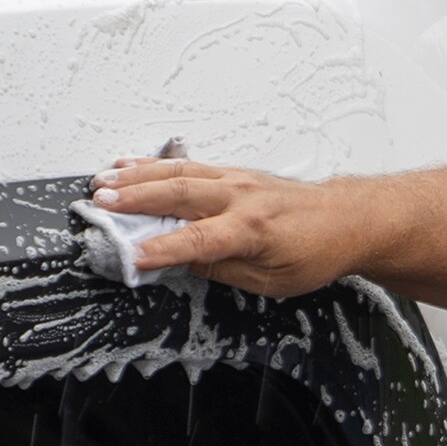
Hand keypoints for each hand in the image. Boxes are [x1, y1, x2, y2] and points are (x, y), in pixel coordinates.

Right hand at [92, 157, 358, 296]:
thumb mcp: (270, 280)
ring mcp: (236, 179)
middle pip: (179, 194)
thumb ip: (222, 269)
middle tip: (100, 205)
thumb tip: (180, 262)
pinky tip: (130, 165)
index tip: (132, 257)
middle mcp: (241, 197)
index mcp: (252, 230)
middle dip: (136, 199)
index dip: (163, 250)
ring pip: (178, 172)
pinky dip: (156, 164)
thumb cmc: (314, 251)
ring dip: (137, 176)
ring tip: (103, 181)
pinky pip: (188, 165)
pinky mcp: (234, 172)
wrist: (345, 220)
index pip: (198, 241)